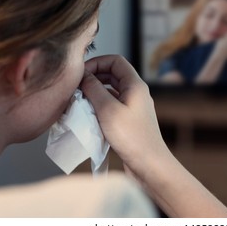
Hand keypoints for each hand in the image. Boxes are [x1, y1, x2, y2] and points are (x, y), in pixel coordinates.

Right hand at [80, 55, 169, 178]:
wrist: (149, 165)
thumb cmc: (131, 137)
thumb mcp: (108, 110)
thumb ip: (94, 89)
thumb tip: (84, 76)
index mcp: (135, 85)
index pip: (116, 61)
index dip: (97, 62)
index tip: (81, 73)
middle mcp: (136, 93)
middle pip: (113, 75)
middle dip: (94, 77)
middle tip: (77, 87)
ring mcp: (133, 107)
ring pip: (111, 91)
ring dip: (95, 93)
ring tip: (79, 101)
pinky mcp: (129, 121)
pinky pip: (112, 106)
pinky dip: (99, 106)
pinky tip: (87, 115)